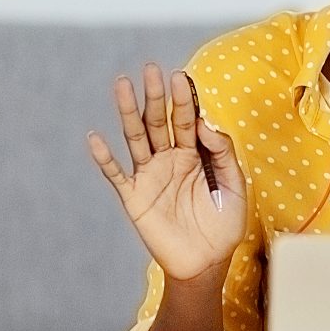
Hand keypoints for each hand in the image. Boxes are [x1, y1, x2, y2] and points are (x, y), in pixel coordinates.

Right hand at [86, 63, 246, 281]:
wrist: (207, 262)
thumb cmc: (223, 224)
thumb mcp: (234, 185)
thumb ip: (223, 153)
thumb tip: (205, 123)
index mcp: (195, 155)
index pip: (187, 120)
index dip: (185, 99)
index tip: (181, 76)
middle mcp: (170, 160)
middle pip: (160, 122)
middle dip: (156, 96)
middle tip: (150, 68)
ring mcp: (150, 176)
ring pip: (137, 138)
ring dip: (128, 112)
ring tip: (121, 84)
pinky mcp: (134, 197)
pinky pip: (116, 174)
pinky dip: (104, 158)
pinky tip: (95, 138)